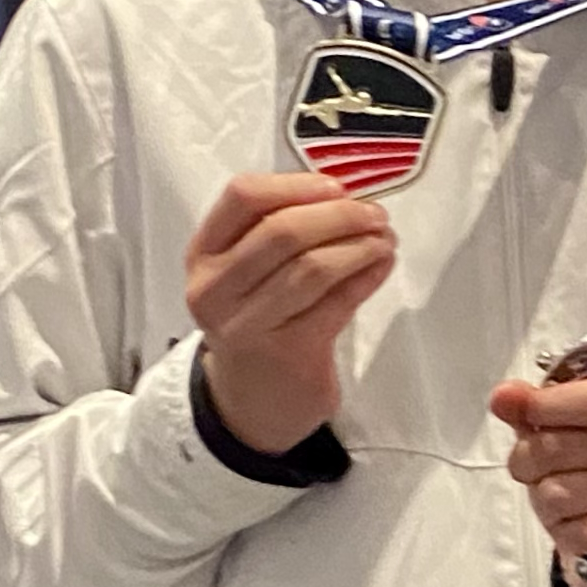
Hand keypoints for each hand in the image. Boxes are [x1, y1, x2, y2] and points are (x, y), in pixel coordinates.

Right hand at [187, 172, 396, 457]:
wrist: (249, 402)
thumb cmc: (254, 321)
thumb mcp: (242, 273)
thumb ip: (276, 230)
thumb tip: (345, 195)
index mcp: (203, 255)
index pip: (242, 197)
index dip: (296, 185)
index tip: (336, 186)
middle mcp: (215, 289)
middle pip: (282, 231)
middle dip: (339, 215)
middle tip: (374, 215)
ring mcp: (248, 326)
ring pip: (313, 268)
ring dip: (360, 246)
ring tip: (384, 240)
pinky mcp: (288, 354)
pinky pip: (337, 303)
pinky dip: (367, 277)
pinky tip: (381, 266)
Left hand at [490, 376, 586, 584]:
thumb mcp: (559, 435)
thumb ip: (533, 410)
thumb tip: (505, 396)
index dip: (549, 403)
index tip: (512, 404)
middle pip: (561, 445)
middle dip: (529, 460)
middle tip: (537, 470)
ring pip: (558, 492)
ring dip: (545, 501)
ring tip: (565, 501)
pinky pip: (574, 531)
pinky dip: (565, 533)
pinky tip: (581, 526)